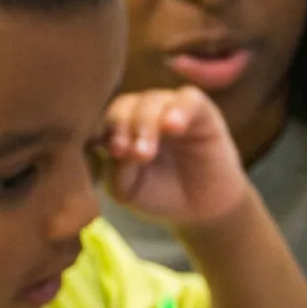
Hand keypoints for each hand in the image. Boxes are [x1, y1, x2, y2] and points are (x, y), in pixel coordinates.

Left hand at [102, 86, 252, 227]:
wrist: (200, 208)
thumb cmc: (159, 195)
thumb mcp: (129, 190)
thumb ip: (118, 170)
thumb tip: (118, 149)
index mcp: (120, 127)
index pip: (105, 118)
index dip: (105, 131)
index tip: (114, 153)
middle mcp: (143, 112)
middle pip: (126, 105)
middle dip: (124, 127)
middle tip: (131, 154)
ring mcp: (171, 107)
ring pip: (153, 100)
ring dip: (147, 123)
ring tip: (147, 153)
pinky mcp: (201, 111)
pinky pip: (189, 99)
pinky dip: (180, 109)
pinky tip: (174, 127)